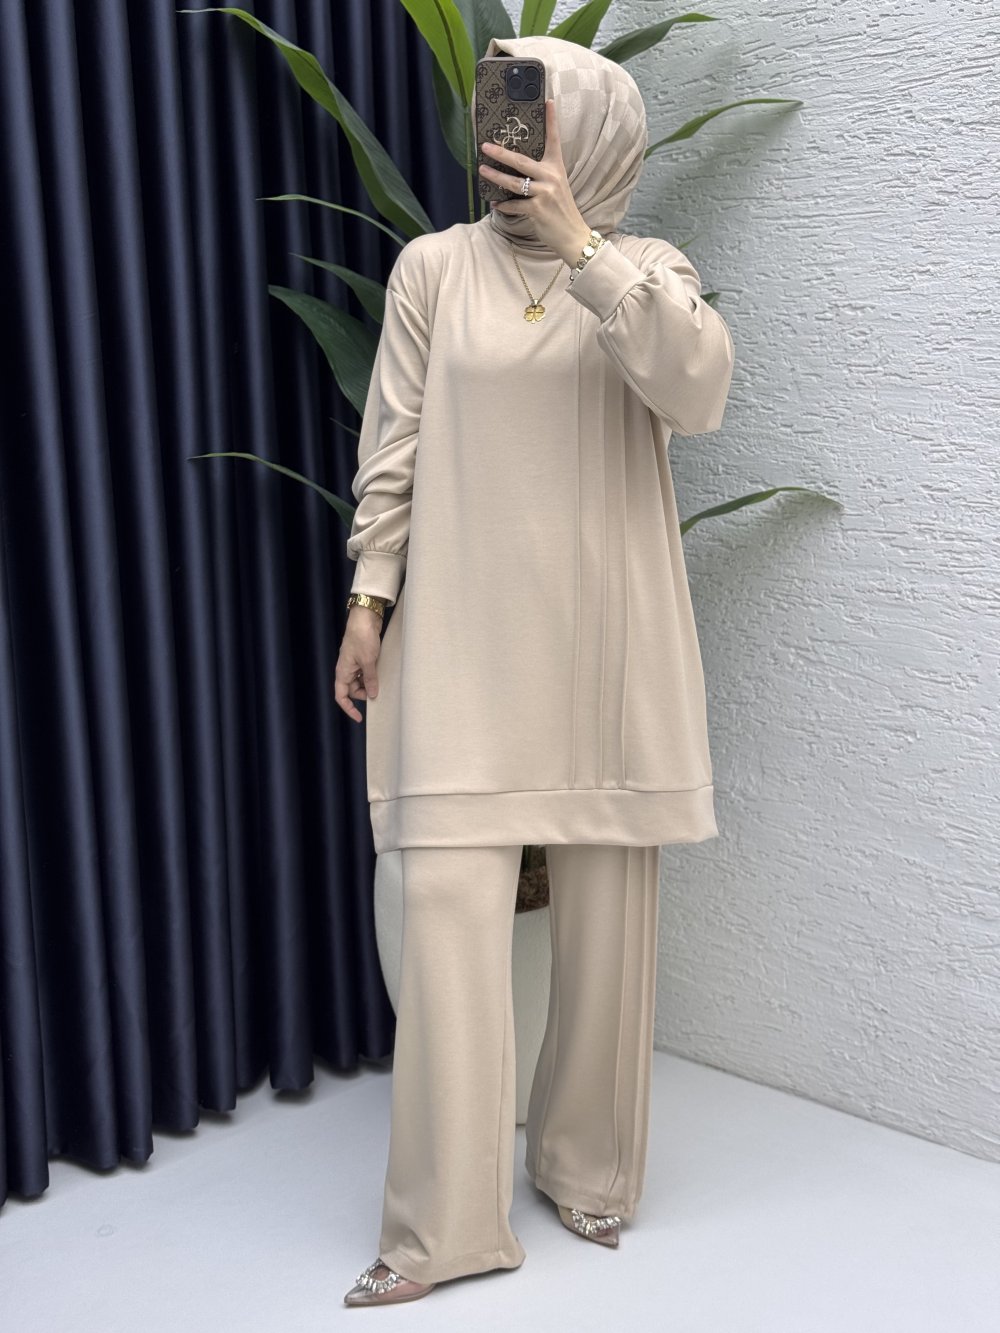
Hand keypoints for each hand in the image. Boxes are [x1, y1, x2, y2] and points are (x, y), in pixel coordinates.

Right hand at [334, 607, 382, 722]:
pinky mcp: (361, 657)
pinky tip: (380, 673)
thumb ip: (370, 680)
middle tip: (377, 693)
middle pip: (352, 690)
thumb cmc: (362, 638)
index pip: (341, 697)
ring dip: (369, 684)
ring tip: (380, 681)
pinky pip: (365, 673)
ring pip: (360, 682)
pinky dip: (371, 676)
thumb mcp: (368, 662)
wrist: (365, 618)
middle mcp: (345, 669)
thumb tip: (373, 695)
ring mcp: (353, 663)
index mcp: (342, 672)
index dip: (349, 709)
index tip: (359, 717)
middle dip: (364, 694)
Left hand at [479, 98, 592, 264]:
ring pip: (513, 183)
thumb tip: (517, 170)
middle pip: (521, 161)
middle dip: (501, 152)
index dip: (551, 120)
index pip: (554, 139)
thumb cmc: (561, 210)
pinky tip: (495, 204)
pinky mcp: (538, 209)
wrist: (573, 235)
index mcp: (556, 167)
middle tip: (485, 146)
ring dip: (495, 177)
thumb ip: (541, 176)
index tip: (547, 101)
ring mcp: (544, 193)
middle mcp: (551, 177)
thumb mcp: (556, 187)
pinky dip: (503, 206)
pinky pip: (514, 205)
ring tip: (482, 171)